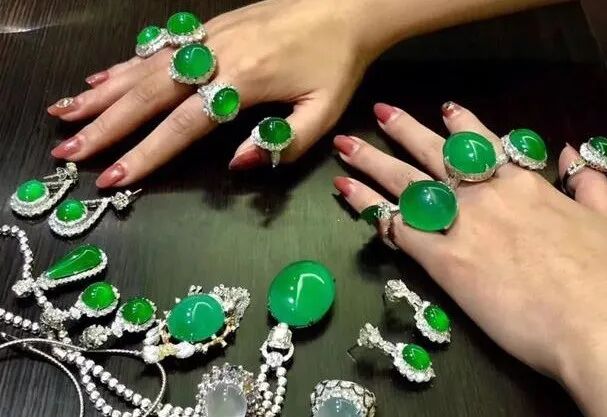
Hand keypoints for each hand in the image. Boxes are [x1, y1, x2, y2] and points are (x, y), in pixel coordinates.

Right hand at [48, 0, 371, 186]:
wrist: (346, 7)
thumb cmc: (337, 64)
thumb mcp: (323, 112)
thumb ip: (282, 143)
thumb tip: (235, 163)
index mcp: (244, 81)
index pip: (182, 125)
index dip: (145, 154)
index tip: (112, 178)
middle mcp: (215, 56)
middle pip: (149, 95)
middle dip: (105, 126)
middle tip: (68, 151)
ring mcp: (207, 37)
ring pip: (144, 68)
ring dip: (102, 93)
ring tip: (65, 114)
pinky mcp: (209, 26)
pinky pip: (158, 47)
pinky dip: (125, 64)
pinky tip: (100, 78)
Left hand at [333, 102, 606, 416]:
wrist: (595, 322)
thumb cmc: (604, 276)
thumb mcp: (604, 220)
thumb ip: (589, 184)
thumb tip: (575, 152)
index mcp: (523, 185)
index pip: (484, 145)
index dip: (462, 125)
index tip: (444, 109)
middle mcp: (484, 195)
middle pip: (433, 155)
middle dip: (403, 130)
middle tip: (379, 112)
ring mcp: (459, 224)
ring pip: (404, 183)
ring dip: (372, 161)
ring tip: (345, 145)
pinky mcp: (441, 259)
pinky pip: (394, 225)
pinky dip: (368, 207)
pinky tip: (346, 193)